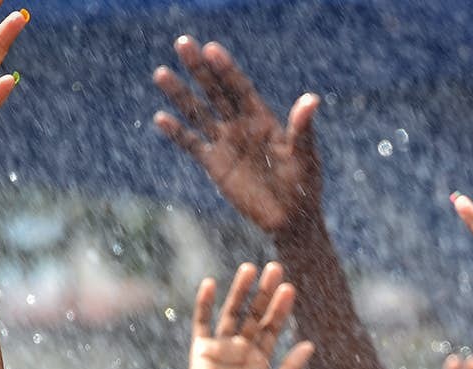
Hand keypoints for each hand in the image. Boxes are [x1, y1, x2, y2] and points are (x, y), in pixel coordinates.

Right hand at [153, 38, 321, 235]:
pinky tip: (161, 118)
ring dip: (180, 95)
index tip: (212, 50)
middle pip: (216, 92)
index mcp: (263, 119)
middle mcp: (241, 125)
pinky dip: (177, 133)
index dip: (226, 70)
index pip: (240, 88)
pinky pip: (192, 145)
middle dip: (200, 70)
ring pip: (198, 113)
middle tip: (183, 44)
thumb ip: (302, 129)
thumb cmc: (304, 186)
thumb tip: (311, 99)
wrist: (290, 219)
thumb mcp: (305, 156)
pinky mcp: (215, 165)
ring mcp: (226, 143)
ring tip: (162, 74)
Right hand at [183, 263, 314, 368]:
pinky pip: (202, 322)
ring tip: (249, 268)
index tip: (290, 289)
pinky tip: (210, 283)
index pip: (273, 326)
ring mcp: (222, 347)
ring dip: (240, 290)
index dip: (281, 308)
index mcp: (261, 358)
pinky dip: (204, 303)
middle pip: (255, 313)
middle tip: (276, 268)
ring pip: (232, 312)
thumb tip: (310, 344)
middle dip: (265, 292)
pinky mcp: (201, 349)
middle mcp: (242, 349)